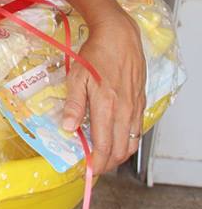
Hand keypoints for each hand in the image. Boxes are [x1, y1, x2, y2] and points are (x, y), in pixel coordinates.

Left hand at [62, 11, 145, 173]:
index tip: (89, 171)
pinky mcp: (141, 101)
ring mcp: (135, 107)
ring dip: (119, 154)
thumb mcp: (76, 77)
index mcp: (106, 106)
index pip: (104, 146)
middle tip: (95, 167)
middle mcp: (124, 110)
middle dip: (108, 163)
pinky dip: (128, 140)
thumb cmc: (95, 55)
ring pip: (132, 142)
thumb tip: (68, 128)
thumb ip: (73, 104)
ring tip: (105, 157)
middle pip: (120, 149)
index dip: (97, 163)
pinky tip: (117, 138)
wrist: (118, 37)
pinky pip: (137, 129)